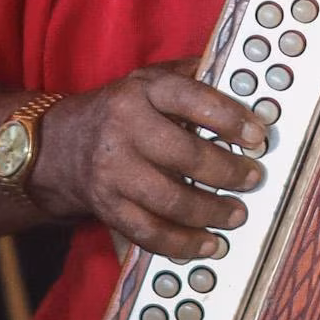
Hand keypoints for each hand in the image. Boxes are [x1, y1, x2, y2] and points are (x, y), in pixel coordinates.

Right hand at [33, 64, 264, 254]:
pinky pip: (149, 232)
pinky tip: (208, 244)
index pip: (192, 99)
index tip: (257, 137)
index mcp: (142, 90)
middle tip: (252, 178)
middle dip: (227, 172)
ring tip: (236, 214)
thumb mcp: (149, 80)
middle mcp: (124, 128)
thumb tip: (242, 78)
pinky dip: (183, 243)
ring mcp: (113, 171)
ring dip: (211, 212)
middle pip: (185, 155)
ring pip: (170, 200)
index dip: (229, 119)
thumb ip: (192, 75)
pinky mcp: (108, 206)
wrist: (62, 146)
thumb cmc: (122, 111)